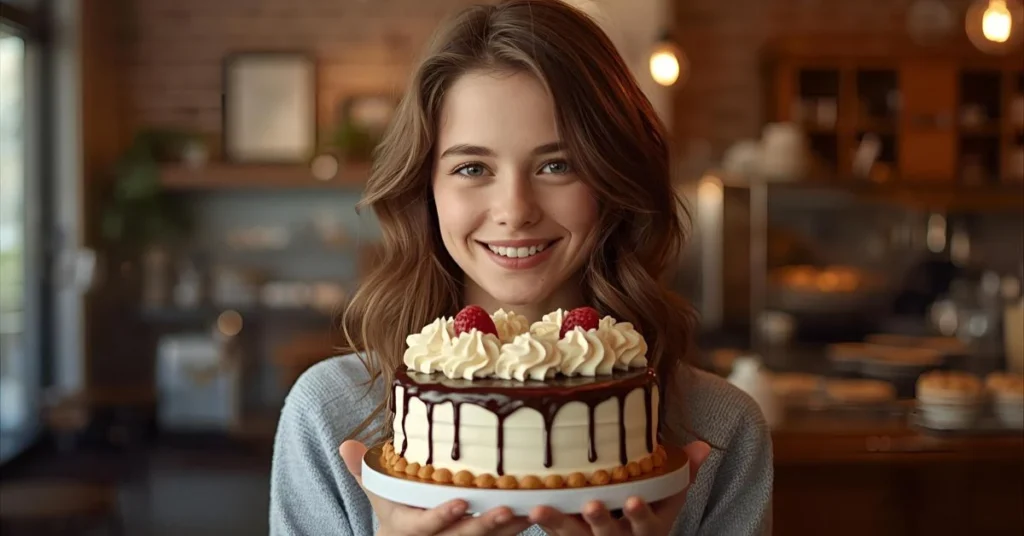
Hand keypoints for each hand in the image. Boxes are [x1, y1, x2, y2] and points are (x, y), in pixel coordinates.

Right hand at [340, 440, 531, 535]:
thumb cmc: (398, 507)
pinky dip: (522, 525)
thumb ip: (364, 470)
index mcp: (409, 527)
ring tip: (534, 508)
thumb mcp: (378, 491)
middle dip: (487, 525)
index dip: (442, 517)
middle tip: (509, 509)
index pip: (426, 526)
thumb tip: (345, 444)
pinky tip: (542, 509)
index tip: (459, 501)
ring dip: (513, 527)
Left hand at [528, 441, 711, 535]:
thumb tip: (704, 446)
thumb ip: (684, 474)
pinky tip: (520, 507)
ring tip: (539, 509)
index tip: (633, 499)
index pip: (645, 525)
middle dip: (599, 521)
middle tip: (590, 505)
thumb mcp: (668, 500)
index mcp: (645, 530)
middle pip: (607, 534)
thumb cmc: (647, 515)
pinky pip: (551, 534)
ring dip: (556, 523)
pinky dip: (538, 522)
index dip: (639, 515)